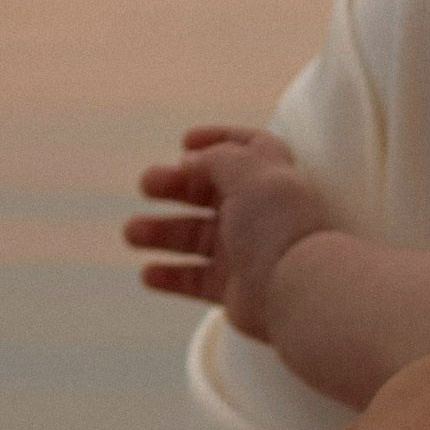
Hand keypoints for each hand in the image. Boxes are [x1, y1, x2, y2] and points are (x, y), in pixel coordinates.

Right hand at [125, 125, 333, 336]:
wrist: (297, 288)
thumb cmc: (277, 223)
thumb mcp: (248, 171)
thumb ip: (217, 158)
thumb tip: (191, 162)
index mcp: (270, 179)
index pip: (246, 149)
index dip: (217, 139)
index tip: (185, 142)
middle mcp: (258, 213)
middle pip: (209, 193)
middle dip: (175, 186)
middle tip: (147, 185)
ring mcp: (245, 252)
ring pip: (194, 237)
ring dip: (160, 232)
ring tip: (132, 233)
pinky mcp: (234, 289)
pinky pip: (195, 280)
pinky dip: (170, 277)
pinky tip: (148, 274)